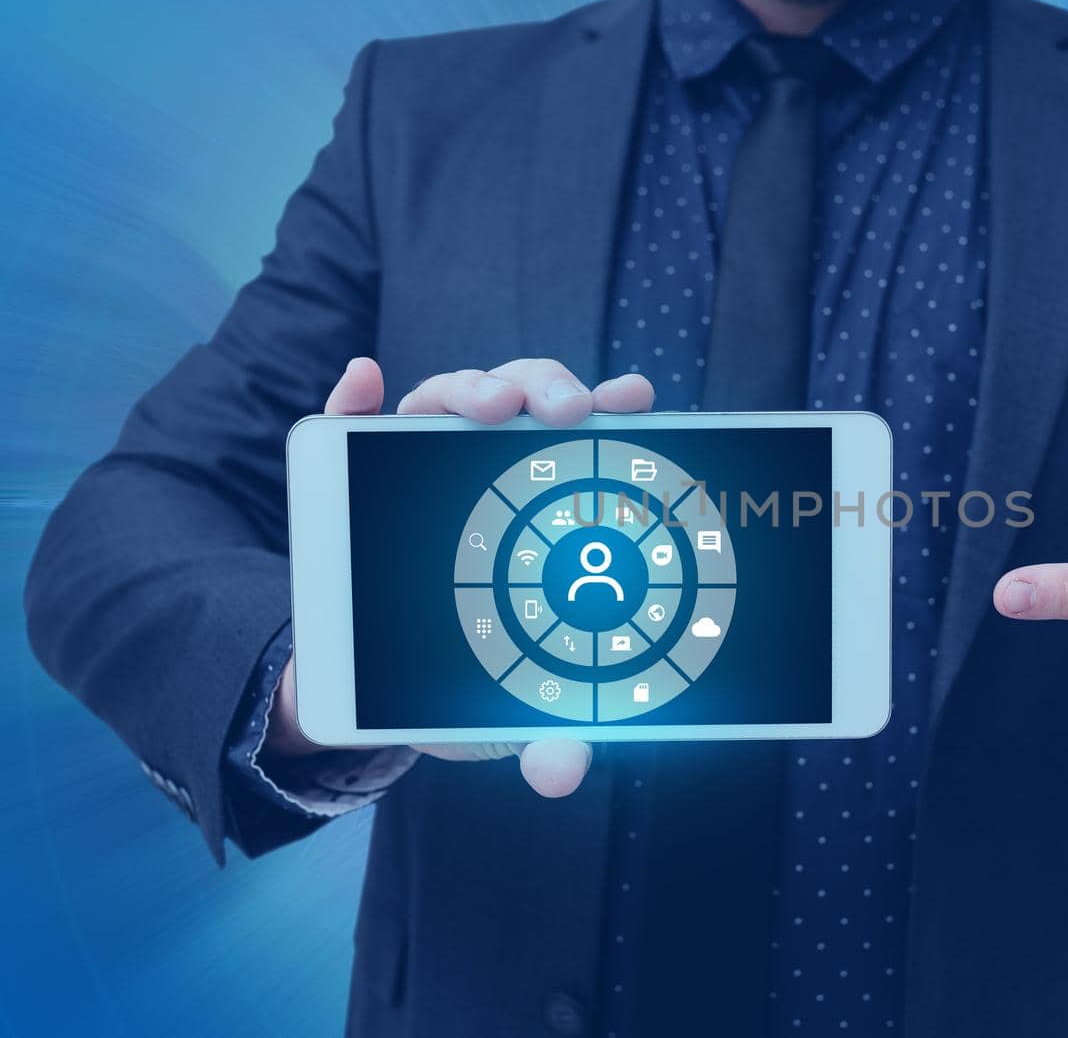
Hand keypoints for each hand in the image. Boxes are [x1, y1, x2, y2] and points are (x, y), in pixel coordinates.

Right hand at [265, 356, 655, 797]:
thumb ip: (546, 733)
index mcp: (544, 508)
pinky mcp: (344, 475)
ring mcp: (411, 466)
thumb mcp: (507, 710)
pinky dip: (353, 395)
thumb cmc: (459, 678)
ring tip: (485, 406)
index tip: (636, 400)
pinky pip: (346, 421)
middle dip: (545, 389)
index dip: (612, 413)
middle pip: (521, 403)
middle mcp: (483, 471)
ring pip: (446, 399)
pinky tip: (363, 380)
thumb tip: (560, 773)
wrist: (363, 691)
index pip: (584, 442)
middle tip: (567, 411)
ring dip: (469, 387)